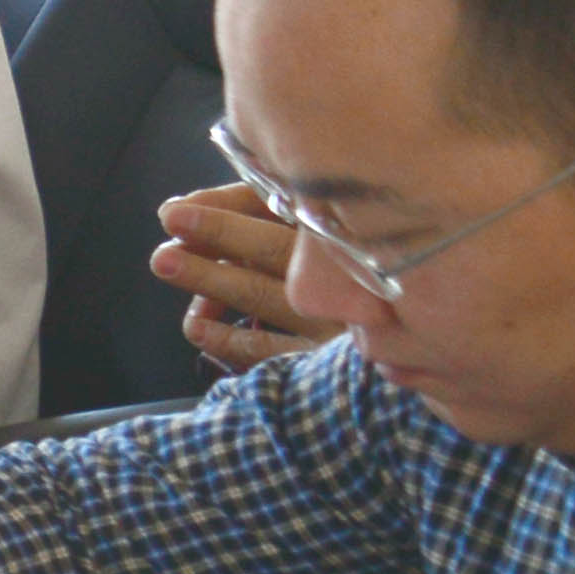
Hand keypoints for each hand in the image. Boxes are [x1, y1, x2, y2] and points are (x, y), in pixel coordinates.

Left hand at [152, 182, 333, 372]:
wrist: (409, 366)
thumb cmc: (343, 289)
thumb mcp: (315, 245)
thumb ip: (260, 217)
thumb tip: (191, 207)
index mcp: (347, 240)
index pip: (284, 212)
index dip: (230, 207)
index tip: (181, 207)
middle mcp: (350, 279)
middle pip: (274, 249)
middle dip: (218, 232)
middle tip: (172, 219)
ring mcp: (339, 326)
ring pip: (262, 295)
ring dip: (208, 278)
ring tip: (164, 262)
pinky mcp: (323, 366)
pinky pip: (265, 350)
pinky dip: (226, 337)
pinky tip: (196, 325)